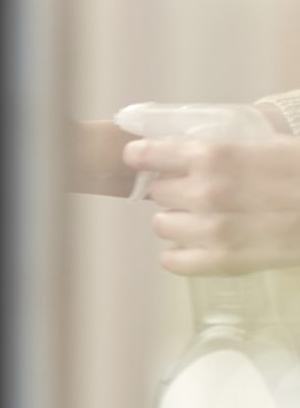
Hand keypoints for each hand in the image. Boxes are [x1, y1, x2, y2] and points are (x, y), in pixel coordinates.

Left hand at [123, 133, 299, 274]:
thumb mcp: (265, 145)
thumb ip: (222, 150)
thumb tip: (179, 149)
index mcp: (215, 155)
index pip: (146, 155)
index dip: (142, 156)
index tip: (141, 158)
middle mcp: (206, 192)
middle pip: (157, 192)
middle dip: (173, 190)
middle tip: (196, 191)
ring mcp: (213, 230)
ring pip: (161, 225)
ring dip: (176, 221)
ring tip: (200, 218)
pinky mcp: (224, 262)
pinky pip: (173, 262)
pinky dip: (178, 255)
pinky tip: (193, 247)